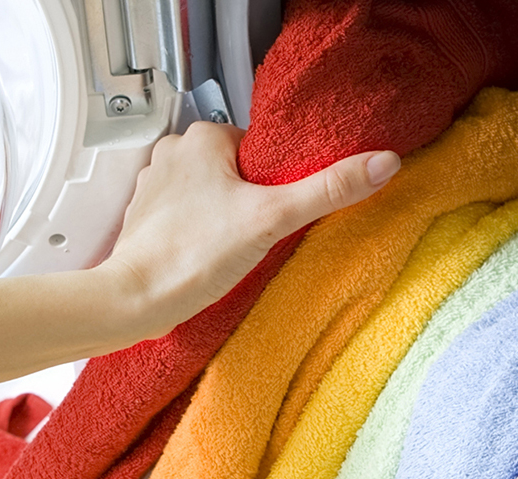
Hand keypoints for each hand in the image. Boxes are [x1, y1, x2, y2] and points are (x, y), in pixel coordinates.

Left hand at [99, 122, 401, 340]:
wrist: (135, 301)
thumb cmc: (191, 256)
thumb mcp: (274, 218)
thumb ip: (329, 188)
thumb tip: (382, 163)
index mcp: (201, 137)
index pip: (259, 147)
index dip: (278, 180)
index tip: (282, 206)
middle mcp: (172, 153)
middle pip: (237, 171)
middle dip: (254, 199)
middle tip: (262, 231)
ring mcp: (155, 186)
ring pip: (213, 193)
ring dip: (228, 216)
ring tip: (235, 245)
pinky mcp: (147, 218)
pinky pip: (189, 215)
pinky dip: (203, 232)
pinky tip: (213, 255)